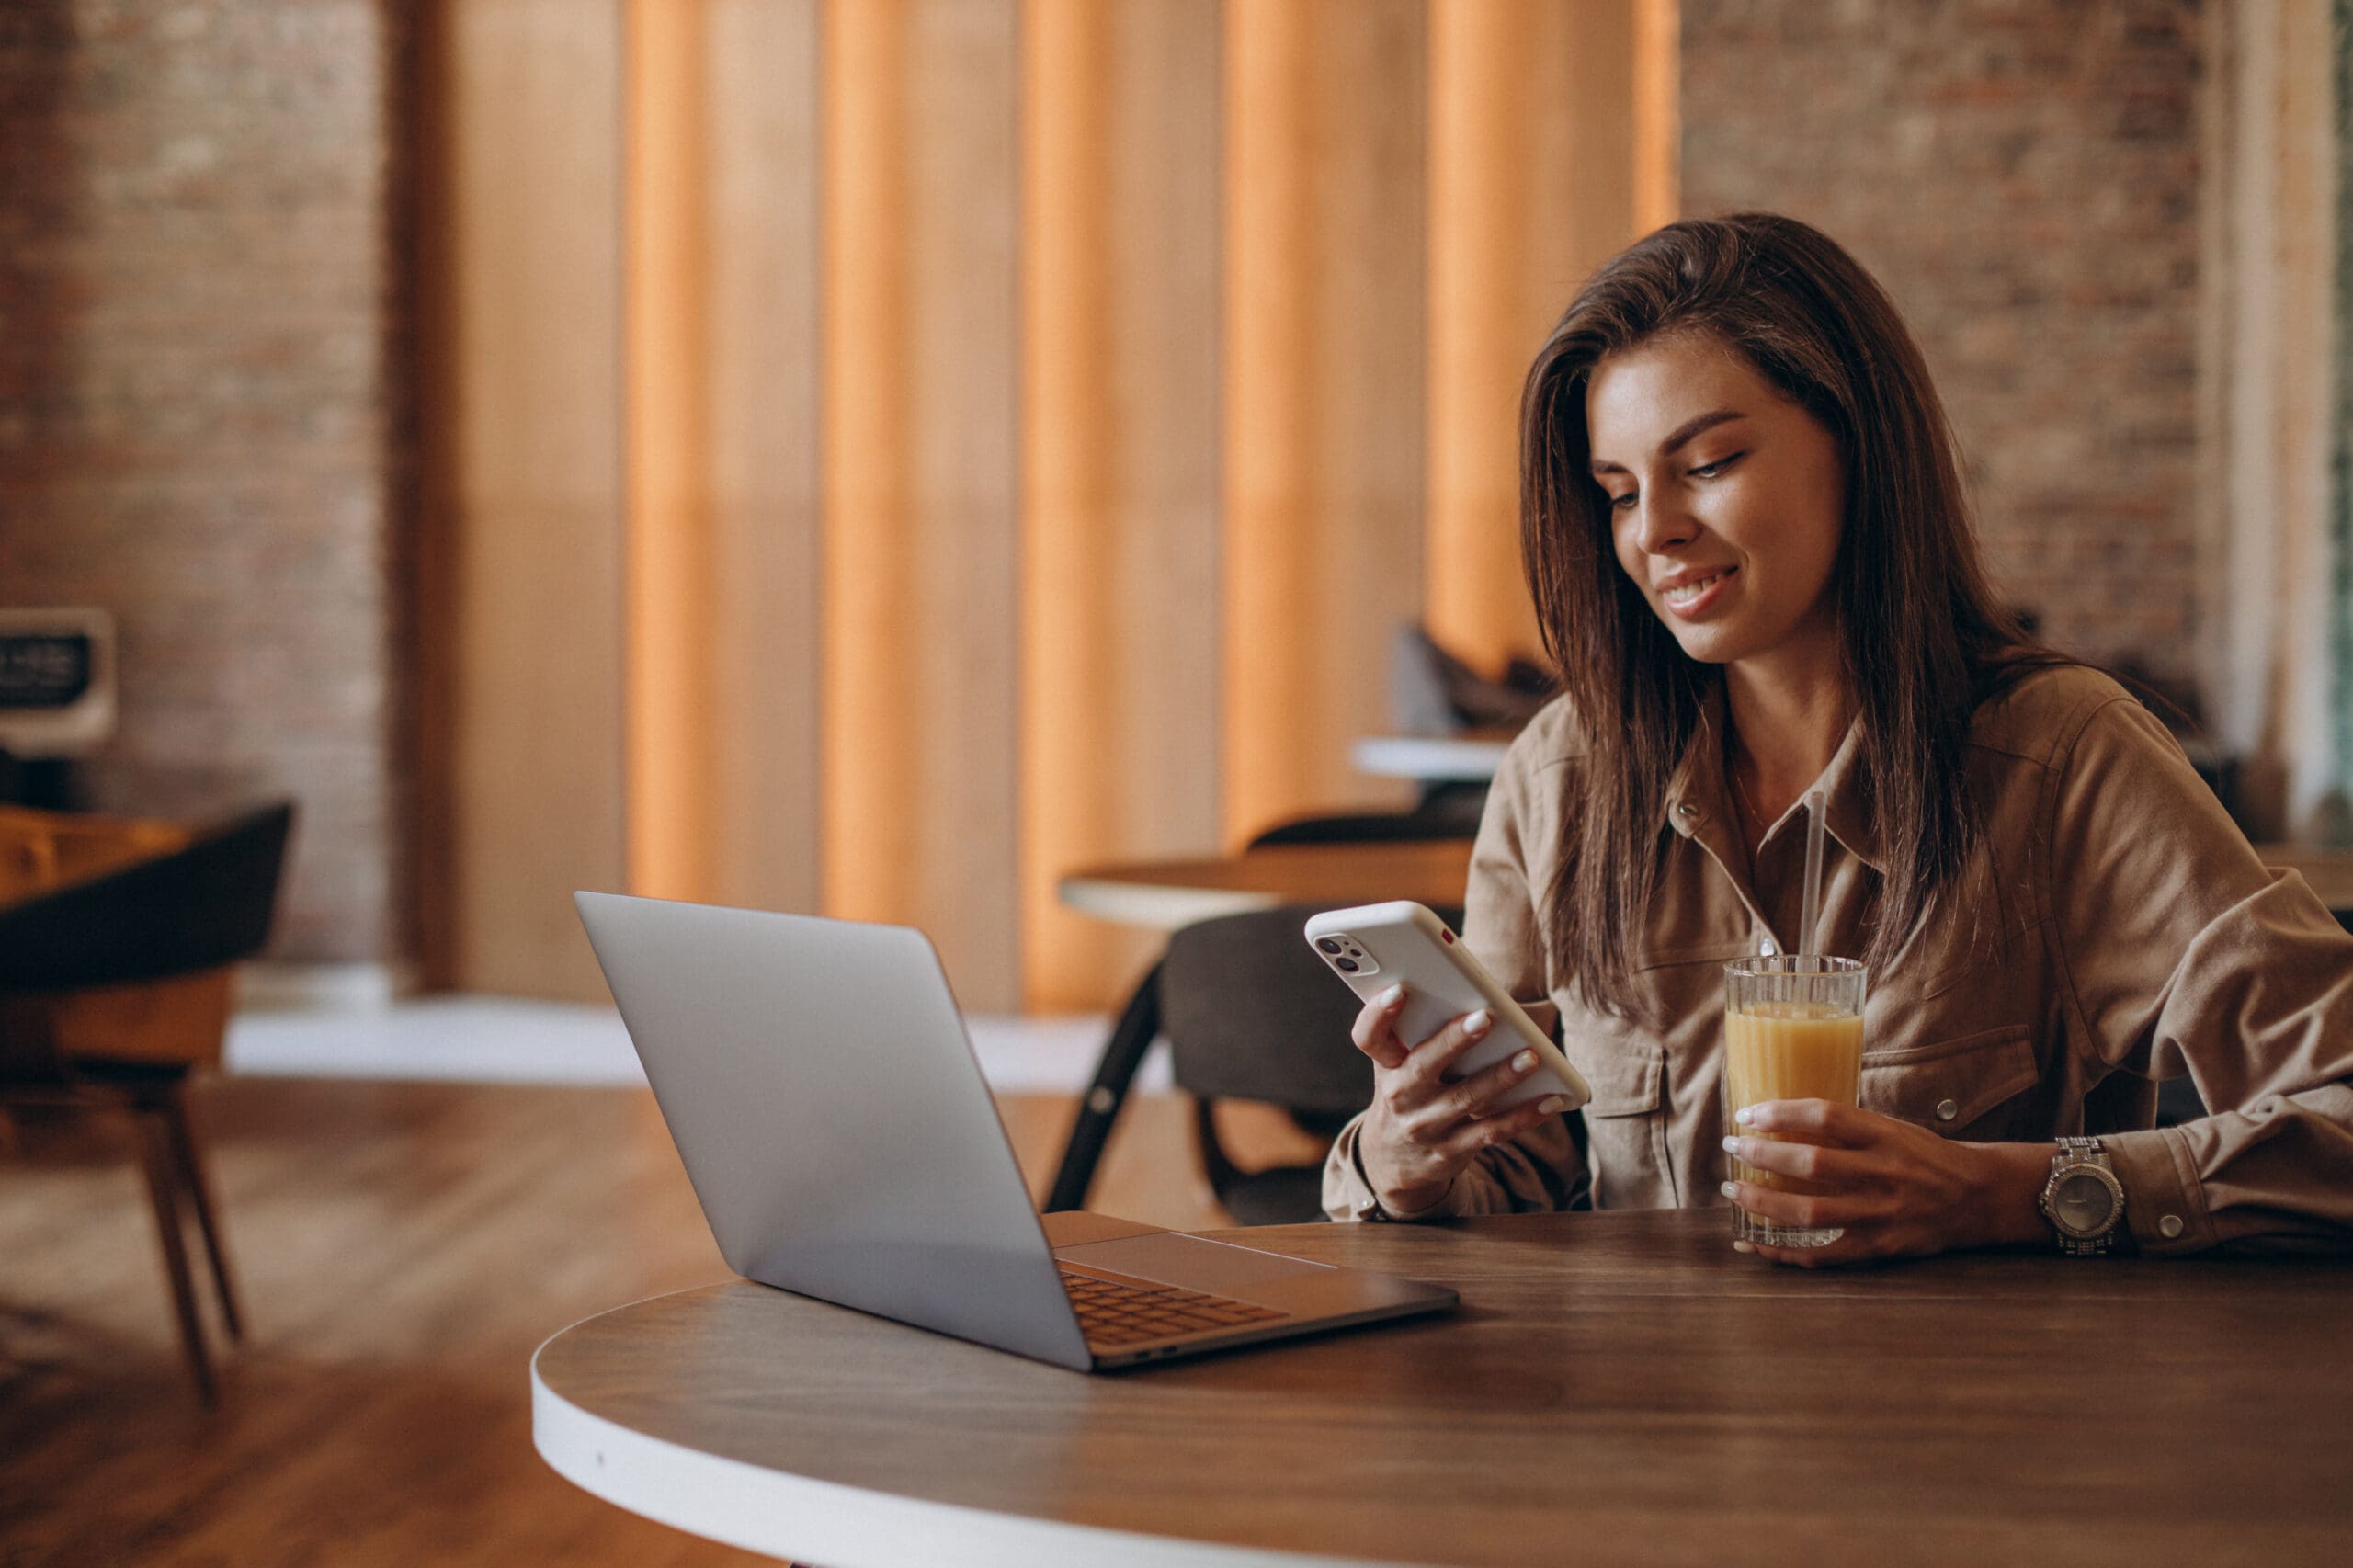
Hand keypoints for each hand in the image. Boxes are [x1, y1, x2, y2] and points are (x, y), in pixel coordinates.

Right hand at [1349, 984, 1571, 1216]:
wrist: (1393, 1158)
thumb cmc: (1407, 1089)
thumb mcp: (1397, 1063)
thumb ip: (1419, 1033)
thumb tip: (1470, 993)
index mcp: (1385, 1064)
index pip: (1368, 1037)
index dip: (1379, 1014)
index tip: (1398, 990)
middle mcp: (1400, 1096)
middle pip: (1423, 1066)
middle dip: (1453, 1041)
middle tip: (1484, 1017)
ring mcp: (1425, 1126)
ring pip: (1466, 1099)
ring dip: (1501, 1077)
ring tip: (1531, 1056)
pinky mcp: (1451, 1151)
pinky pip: (1492, 1131)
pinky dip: (1523, 1115)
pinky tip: (1551, 1098)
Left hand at [1719, 1100, 2050, 1266]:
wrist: (1979, 1196)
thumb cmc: (1926, 1156)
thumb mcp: (1893, 1128)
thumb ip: (1847, 1126)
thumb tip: (1781, 1115)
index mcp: (1885, 1135)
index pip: (1825, 1115)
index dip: (1780, 1112)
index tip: (1747, 1113)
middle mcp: (1882, 1173)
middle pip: (1811, 1163)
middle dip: (1762, 1154)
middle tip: (1731, 1147)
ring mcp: (1880, 1214)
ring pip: (1810, 1212)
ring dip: (1762, 1202)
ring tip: (1733, 1190)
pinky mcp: (1879, 1247)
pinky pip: (1822, 1254)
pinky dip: (1782, 1253)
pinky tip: (1752, 1245)